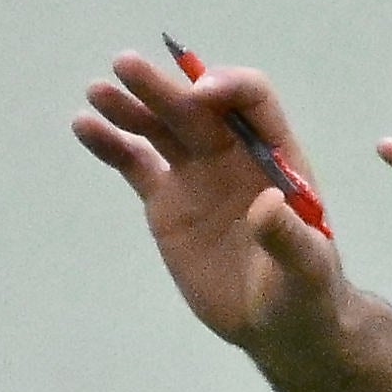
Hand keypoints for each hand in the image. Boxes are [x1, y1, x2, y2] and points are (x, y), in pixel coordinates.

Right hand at [70, 45, 353, 356]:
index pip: (252, 101)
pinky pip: (135, 162)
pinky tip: (85, 126)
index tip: (200, 96)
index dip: (228, 88)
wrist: (277, 325)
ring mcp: (196, 174)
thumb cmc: (305, 292)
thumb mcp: (307, 269)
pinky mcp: (167, 201)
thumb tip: (267, 205)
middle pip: (195, 107)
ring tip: (97, 91)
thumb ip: (288, 237)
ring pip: (160, 127)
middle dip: (163, 87)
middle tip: (125, 65)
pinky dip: (110, 143)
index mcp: (274, 156)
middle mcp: (232, 154)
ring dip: (130, 105)